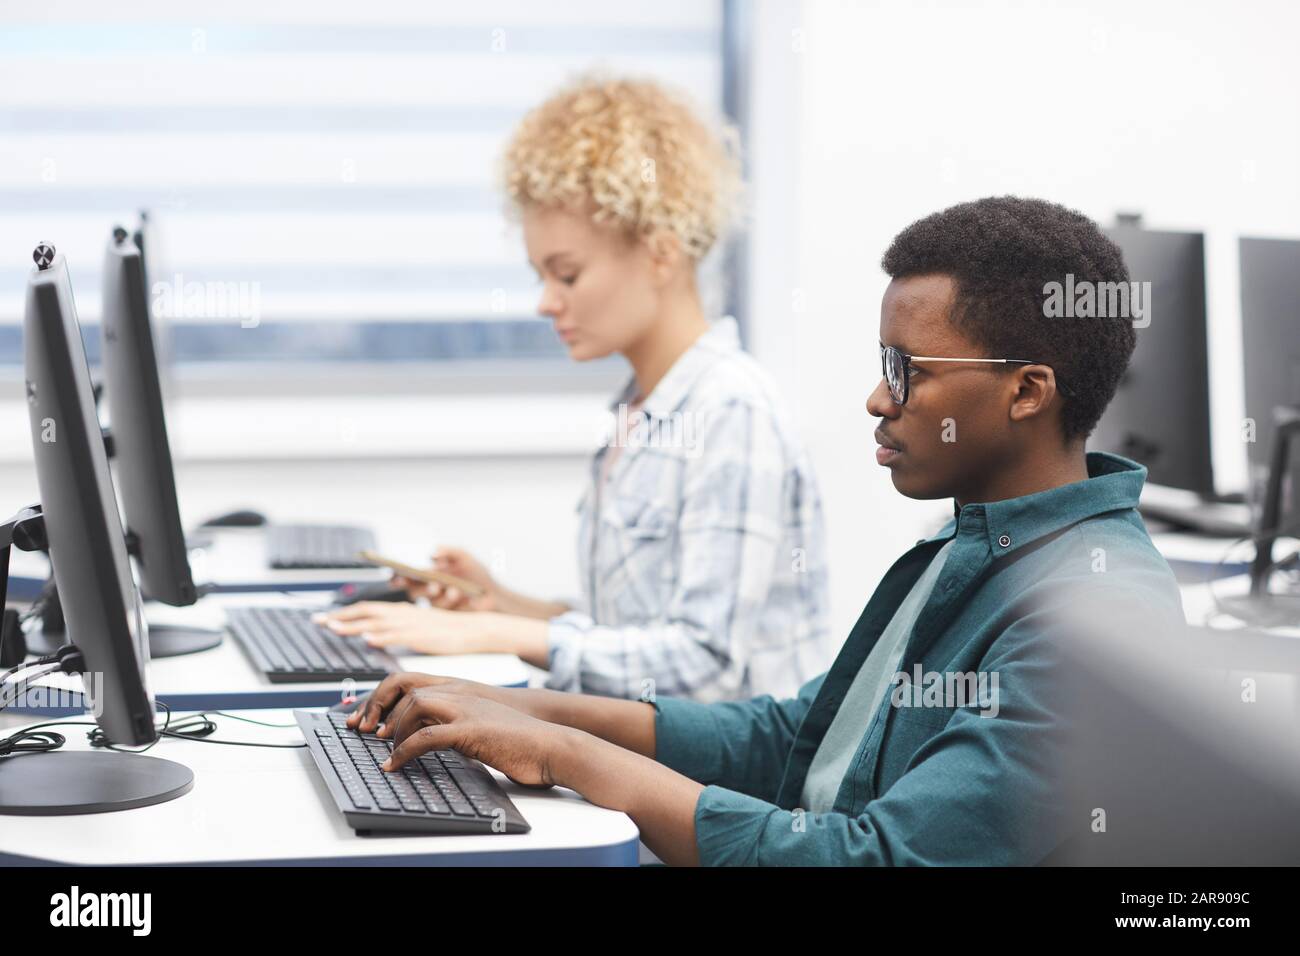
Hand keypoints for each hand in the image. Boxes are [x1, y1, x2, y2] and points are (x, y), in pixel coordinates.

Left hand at [317, 602, 491, 655]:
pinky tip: (368, 639)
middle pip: (365, 612)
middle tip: (318, 621)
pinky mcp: (421, 635)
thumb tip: (375, 633)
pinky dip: (381, 635)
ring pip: (376, 621)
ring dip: (353, 624)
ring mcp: (411, 623)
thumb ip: (397, 627)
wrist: (473, 628)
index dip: (344, 613)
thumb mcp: (418, 624)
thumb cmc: (448, 629)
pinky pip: (397, 634)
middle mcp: (402, 613)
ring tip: (333, 628)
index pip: (366, 609)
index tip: (325, 618)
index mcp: (400, 610)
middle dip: (340, 616)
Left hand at [376, 686, 566, 787]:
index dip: (382, 695)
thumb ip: (454, 724)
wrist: (551, 744)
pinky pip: (427, 736)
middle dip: (377, 708)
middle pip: (405, 687)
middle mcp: (461, 692)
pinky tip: (396, 765)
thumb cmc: (519, 739)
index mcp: (461, 689)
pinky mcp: (472, 730)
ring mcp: (466, 708)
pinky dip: (405, 751)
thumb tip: (427, 739)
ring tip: (386, 750)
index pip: (411, 680)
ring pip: (415, 705)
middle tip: (361, 730)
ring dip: (393, 729)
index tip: (364, 716)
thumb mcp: (480, 725)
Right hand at [393, 547, 500, 611]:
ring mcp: (436, 604)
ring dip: (443, 597)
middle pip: (414, 592)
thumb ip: (448, 551)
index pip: (405, 577)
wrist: (493, 593)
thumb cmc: (475, 573)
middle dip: (424, 589)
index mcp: (426, 575)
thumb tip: (433, 553)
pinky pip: (443, 613)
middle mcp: (427, 590)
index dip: (397, 577)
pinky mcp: (446, 616)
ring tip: (455, 591)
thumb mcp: (463, 556)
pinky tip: (464, 597)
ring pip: (430, 602)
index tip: (399, 575)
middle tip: (435, 585)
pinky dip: (454, 604)